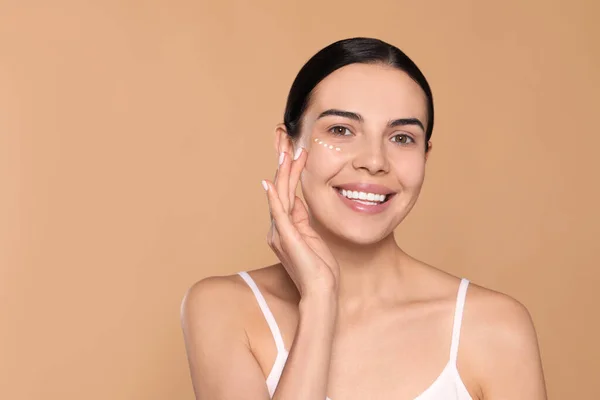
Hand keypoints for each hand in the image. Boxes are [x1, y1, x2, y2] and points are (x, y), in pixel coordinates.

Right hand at [262, 147, 339, 297]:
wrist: (320, 292)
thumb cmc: (319, 269)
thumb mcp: (312, 237)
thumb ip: (301, 218)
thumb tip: (297, 200)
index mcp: (284, 226)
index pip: (285, 191)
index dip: (289, 169)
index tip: (294, 149)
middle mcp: (277, 227)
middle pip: (279, 188)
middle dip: (283, 163)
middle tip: (285, 140)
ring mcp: (280, 232)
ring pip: (280, 195)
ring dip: (284, 172)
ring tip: (287, 151)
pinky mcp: (287, 238)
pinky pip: (279, 213)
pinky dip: (274, 197)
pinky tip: (271, 183)